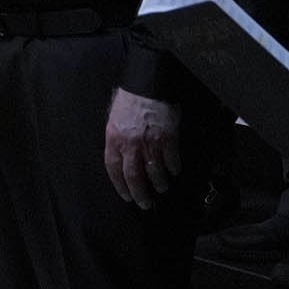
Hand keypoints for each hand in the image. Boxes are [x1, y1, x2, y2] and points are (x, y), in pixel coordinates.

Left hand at [103, 88, 181, 208]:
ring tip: (161, 188)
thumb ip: (116, 138)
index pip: (114, 168)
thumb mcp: (114, 118)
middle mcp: (131, 144)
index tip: (126, 196)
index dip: (120, 185)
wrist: (149, 84)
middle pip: (134, 176)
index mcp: (114, 138)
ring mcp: (150, 142)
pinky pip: (171, 159)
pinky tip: (174, 172)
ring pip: (154, 171)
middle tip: (145, 204)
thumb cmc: (130, 100)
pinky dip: (173, 168)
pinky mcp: (168, 138)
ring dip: (158, 183)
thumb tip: (120, 155)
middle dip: (140, 193)